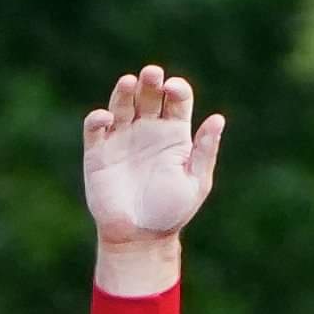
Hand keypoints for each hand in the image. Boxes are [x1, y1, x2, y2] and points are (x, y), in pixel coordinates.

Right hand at [82, 65, 224, 292]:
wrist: (139, 238)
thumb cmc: (171, 212)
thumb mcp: (196, 182)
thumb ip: (205, 151)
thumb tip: (217, 118)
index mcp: (175, 134)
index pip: (177, 99)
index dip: (176, 89)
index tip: (174, 90)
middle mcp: (148, 131)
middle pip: (149, 95)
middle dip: (151, 81)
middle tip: (152, 74)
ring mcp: (122, 139)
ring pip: (122, 104)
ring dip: (124, 90)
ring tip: (129, 82)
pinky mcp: (98, 153)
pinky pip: (96, 129)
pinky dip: (98, 119)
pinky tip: (105, 118)